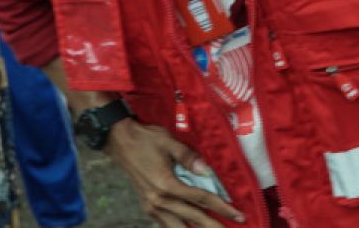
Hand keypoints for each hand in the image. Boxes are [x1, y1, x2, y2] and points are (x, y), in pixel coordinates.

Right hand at [105, 119, 244, 226]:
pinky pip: (166, 225)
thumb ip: (188, 156)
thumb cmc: (145, 138)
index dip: (222, 208)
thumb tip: (206, 170)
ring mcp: (151, 206)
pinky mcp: (147, 206)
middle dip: (215, 226)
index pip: (201, 200)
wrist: (119, 140)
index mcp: (166, 184)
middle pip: (193, 219)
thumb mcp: (168, 141)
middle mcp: (158, 200)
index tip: (239, 215)